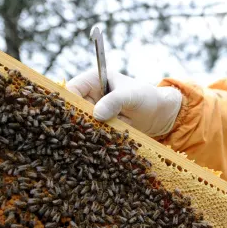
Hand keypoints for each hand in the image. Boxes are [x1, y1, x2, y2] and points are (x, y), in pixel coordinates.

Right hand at [66, 69, 181, 136]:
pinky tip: (94, 147)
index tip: (70, 117)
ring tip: (87, 141)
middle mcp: (90, 95)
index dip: (67, 102)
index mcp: (93, 80)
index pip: (72, 89)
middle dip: (74, 120)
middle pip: (72, 108)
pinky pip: (91, 133)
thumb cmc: (146, 97)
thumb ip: (114, 102)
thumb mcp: (131, 96)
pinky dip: (92, 140)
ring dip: (84, 132)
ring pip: (80, 123)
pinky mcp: (99, 126)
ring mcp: (94, 112)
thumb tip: (97, 114)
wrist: (159, 114)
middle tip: (78, 133)